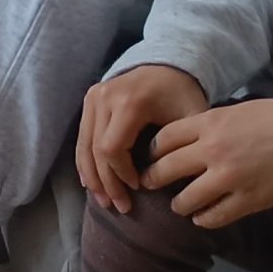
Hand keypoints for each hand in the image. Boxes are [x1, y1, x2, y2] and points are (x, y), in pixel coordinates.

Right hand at [76, 63, 208, 213]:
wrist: (166, 64)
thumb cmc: (181, 94)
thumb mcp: (190, 118)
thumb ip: (182, 147)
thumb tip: (170, 183)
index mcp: (129, 102)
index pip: (112, 148)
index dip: (121, 174)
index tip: (140, 189)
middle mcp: (104, 97)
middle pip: (95, 150)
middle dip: (107, 182)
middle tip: (120, 207)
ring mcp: (93, 97)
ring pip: (84, 145)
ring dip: (92, 176)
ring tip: (103, 201)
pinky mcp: (89, 99)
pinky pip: (82, 136)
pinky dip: (85, 161)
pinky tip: (91, 182)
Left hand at [146, 96, 272, 229]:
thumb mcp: (232, 112)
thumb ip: (206, 126)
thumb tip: (182, 139)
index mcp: (207, 124)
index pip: (163, 139)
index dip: (152, 150)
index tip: (150, 157)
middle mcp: (212, 151)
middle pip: (167, 169)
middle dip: (153, 178)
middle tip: (149, 183)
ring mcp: (230, 178)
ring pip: (187, 199)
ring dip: (179, 204)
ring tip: (178, 205)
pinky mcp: (249, 201)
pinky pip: (215, 217)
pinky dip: (204, 219)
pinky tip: (201, 218)